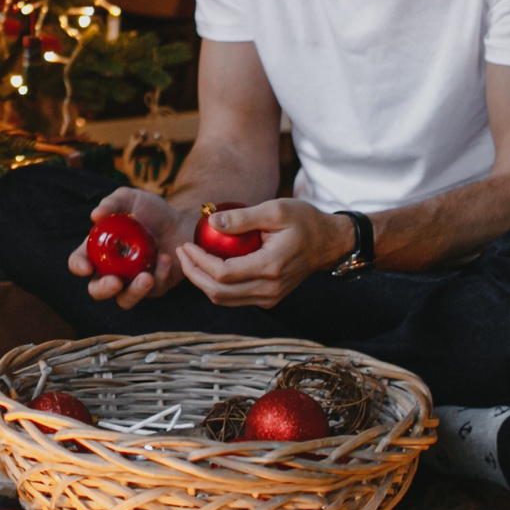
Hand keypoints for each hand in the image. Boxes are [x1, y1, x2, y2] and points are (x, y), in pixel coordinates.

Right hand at [64, 187, 195, 308]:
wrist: (183, 223)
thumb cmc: (152, 211)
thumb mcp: (131, 199)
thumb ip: (112, 203)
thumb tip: (95, 215)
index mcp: (99, 250)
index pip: (80, 261)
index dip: (78, 266)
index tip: (86, 267)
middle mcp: (112, 269)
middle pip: (97, 289)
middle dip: (102, 289)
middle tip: (114, 282)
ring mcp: (133, 281)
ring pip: (124, 300)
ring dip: (134, 292)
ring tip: (146, 278)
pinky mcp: (155, 288)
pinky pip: (153, 291)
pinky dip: (160, 276)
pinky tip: (166, 259)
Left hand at [173, 199, 354, 308]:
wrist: (329, 243)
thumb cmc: (304, 221)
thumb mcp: (275, 210)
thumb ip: (243, 218)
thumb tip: (211, 222)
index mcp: (270, 268)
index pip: (222, 274)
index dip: (198, 261)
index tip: (185, 244)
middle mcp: (268, 289)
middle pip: (218, 292)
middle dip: (193, 274)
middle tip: (180, 252)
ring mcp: (269, 298)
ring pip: (224, 299)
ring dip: (201, 282)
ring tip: (189, 259)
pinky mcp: (268, 298)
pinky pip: (234, 297)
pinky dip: (216, 285)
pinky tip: (207, 265)